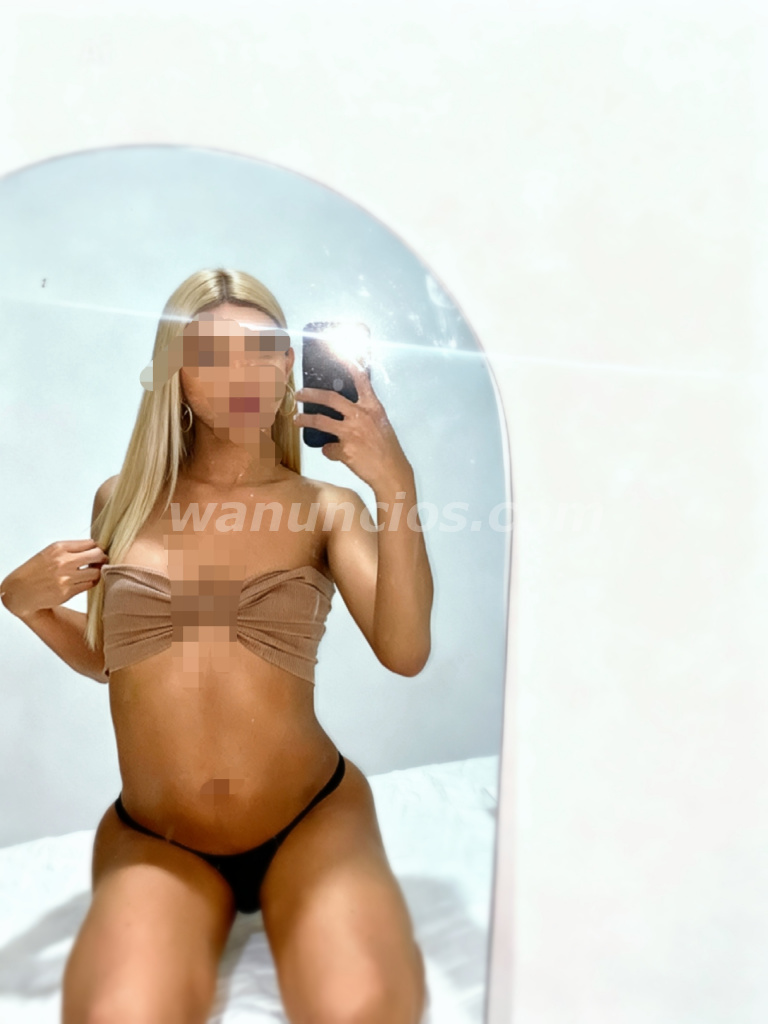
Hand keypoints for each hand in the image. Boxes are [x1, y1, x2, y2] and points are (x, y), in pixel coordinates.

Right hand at [0, 539, 107, 620]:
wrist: (21, 590)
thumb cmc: (36, 571)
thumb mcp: (50, 552)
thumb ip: (71, 549)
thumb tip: (95, 548)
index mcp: (59, 548)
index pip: (90, 543)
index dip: (96, 548)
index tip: (96, 552)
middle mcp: (63, 561)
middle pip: (97, 555)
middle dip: (102, 558)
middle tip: (101, 561)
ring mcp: (66, 577)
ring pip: (96, 572)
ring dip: (98, 572)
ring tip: (92, 572)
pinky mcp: (68, 592)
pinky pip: (89, 585)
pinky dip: (91, 582)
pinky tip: (85, 581)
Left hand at [293, 359, 411, 489]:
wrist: (392, 471)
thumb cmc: (388, 449)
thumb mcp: (381, 424)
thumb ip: (365, 414)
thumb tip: (346, 412)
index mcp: (373, 407)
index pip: (361, 380)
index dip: (349, 365)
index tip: (339, 352)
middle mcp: (361, 416)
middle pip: (330, 398)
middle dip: (310, 394)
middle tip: (299, 393)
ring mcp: (351, 432)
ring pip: (320, 421)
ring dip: (305, 420)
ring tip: (297, 420)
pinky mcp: (344, 449)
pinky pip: (328, 448)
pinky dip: (329, 451)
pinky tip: (333, 454)